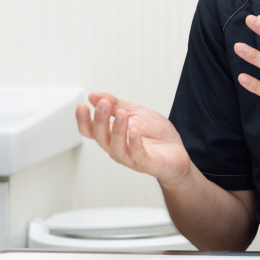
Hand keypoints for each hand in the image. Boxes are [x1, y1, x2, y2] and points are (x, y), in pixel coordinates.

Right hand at [75, 92, 191, 185]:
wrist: (177, 151)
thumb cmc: (155, 134)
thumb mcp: (135, 112)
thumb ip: (115, 104)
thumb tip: (94, 95)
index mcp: (112, 136)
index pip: (91, 130)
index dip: (83, 120)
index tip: (82, 106)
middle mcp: (118, 148)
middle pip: (101, 138)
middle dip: (100, 120)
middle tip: (103, 104)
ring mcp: (131, 157)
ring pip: (117, 148)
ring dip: (117, 130)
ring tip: (121, 114)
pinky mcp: (148, 163)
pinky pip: (138, 156)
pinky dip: (135, 144)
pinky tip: (134, 132)